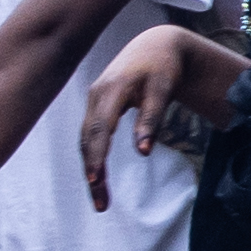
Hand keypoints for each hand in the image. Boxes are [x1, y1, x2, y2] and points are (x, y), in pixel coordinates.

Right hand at [79, 25, 246, 203]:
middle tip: (101, 204)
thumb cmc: (163, 67)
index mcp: (112, 90)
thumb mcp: (163, 90)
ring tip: (101, 200)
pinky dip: (93, 157)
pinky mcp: (97, 107)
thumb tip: (143, 152)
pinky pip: (91, 136)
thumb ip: (151, 119)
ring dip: (92, 169)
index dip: (96, 154)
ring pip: (87, 140)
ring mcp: (94, 101)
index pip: (100, 128)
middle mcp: (97, 96)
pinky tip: (99, 179)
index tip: (96, 180)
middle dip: (92, 172)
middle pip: (89, 140)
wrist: (155, 45)